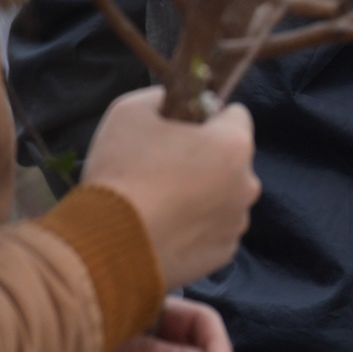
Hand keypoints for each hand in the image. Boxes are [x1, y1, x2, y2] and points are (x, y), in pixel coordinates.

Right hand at [81, 88, 259, 288]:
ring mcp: (237, 221)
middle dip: (205, 158)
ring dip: (203, 195)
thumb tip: (174, 100)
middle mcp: (248, 182)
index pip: (235, 116)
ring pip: (224, 196)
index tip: (179, 130)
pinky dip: (196, 228)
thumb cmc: (122, 172)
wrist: (104, 246)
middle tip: (162, 169)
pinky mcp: (224, 254)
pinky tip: (164, 230)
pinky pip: (214, 230)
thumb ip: (162, 97)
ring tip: (159, 204)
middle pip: (231, 159)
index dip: (205, 118)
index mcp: (235, 144)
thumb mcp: (129, 112)